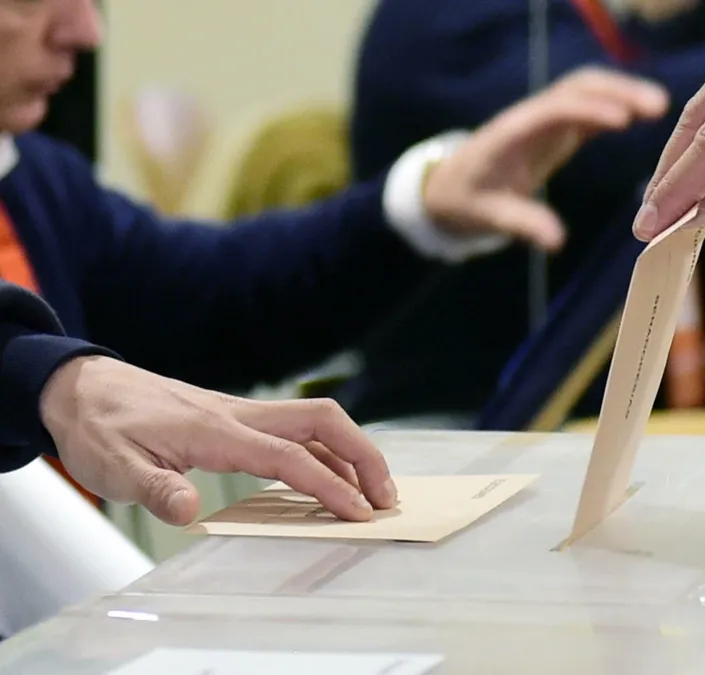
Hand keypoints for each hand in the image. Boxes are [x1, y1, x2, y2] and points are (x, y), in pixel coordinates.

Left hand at [39, 356, 395, 525]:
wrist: (82, 388)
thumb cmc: (98, 426)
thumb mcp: (112, 466)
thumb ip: (154, 488)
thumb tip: (189, 511)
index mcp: (216, 430)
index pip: (291, 457)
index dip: (330, 486)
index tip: (357, 513)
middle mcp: (238, 415)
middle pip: (323, 422)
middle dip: (364, 456)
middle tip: (386, 496)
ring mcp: (241, 413)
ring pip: (315, 423)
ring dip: (350, 453)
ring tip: (369, 493)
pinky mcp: (236, 419)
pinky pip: (295, 430)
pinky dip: (324, 451)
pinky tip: (328, 476)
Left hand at [425, 67, 668, 250]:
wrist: (448, 185)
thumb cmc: (466, 200)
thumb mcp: (487, 216)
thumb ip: (521, 223)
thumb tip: (556, 241)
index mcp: (512, 134)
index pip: (554, 110)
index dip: (588, 110)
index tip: (623, 120)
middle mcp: (532, 117)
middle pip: (577, 88)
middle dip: (617, 90)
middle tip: (658, 106)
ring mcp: (546, 119)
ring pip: (588, 91)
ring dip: (623, 91)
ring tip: (660, 106)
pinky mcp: (557, 128)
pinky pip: (590, 107)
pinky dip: (618, 104)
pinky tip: (646, 113)